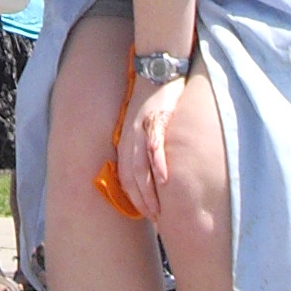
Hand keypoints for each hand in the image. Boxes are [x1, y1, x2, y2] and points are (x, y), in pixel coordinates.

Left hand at [117, 74, 182, 218]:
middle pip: (130, 176)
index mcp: (125, 139)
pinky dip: (160, 165)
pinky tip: (165, 181)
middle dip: (140, 200)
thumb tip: (151, 169)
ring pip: (141, 167)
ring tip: (157, 210)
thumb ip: (141, 144)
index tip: (142, 213)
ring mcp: (142, 129)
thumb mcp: (139, 123)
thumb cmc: (151, 100)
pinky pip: (156, 146)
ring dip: (149, 191)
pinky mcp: (156, 120)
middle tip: (152, 218)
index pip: (124, 175)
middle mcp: (129, 137)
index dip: (132, 196)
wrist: (156, 71)